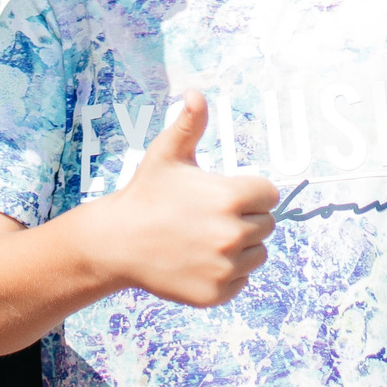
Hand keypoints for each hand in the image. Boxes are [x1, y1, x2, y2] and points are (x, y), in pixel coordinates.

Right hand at [96, 93, 275, 308]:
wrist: (117, 242)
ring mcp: (226, 267)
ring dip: (241, 248)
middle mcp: (233, 234)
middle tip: (211, 217)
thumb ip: (190, 123)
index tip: (226, 195)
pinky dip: (227, 273)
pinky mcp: (217, 293)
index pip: (269, 195)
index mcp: (231, 197)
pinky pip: (241, 281)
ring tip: (206, 238)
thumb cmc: (145, 193)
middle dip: (245, 219)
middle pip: (266, 225)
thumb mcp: (167, 153)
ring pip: (257, 255)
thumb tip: (196, 93)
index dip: (250, 193)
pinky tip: (200, 260)